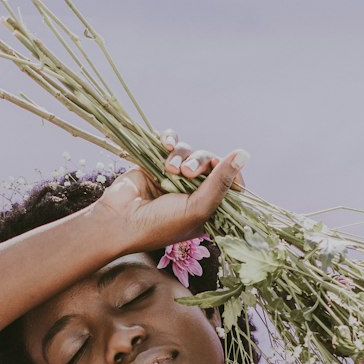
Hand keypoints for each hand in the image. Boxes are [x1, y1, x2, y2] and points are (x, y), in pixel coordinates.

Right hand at [96, 129, 248, 252]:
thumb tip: (244, 154)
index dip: (230, 174)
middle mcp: (193, 191)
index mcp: (207, 207)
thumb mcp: (197, 208)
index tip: (220, 173)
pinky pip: (171, 141)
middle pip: (211, 162)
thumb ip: (221, 182)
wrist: (119, 221)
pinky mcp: (156, 162)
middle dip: (201, 162)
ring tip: (169, 168)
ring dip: (182, 155)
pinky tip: (165, 144)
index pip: (230, 184)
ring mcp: (174, 176)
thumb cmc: (159, 224)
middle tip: (187, 172)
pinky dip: (170, 139)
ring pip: (190, 150)